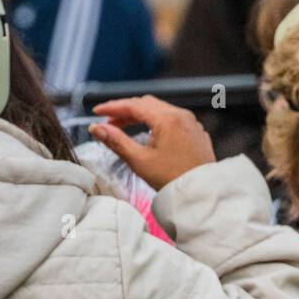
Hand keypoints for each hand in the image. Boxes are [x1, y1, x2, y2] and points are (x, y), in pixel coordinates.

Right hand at [89, 96, 216, 190]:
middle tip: (109, 123)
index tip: (97, 112)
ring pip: (160, 111)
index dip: (112, 107)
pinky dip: (156, 122)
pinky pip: (173, 120)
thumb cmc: (173, 180)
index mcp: (167, 119)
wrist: (201, 195)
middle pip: (146, 104)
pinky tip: (148, 134)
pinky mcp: (196, 133)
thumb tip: (97, 129)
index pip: (133, 105)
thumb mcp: (139, 161)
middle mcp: (181, 116)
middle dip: (125, 111)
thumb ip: (116, 141)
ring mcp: (191, 123)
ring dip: (140, 116)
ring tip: (124, 129)